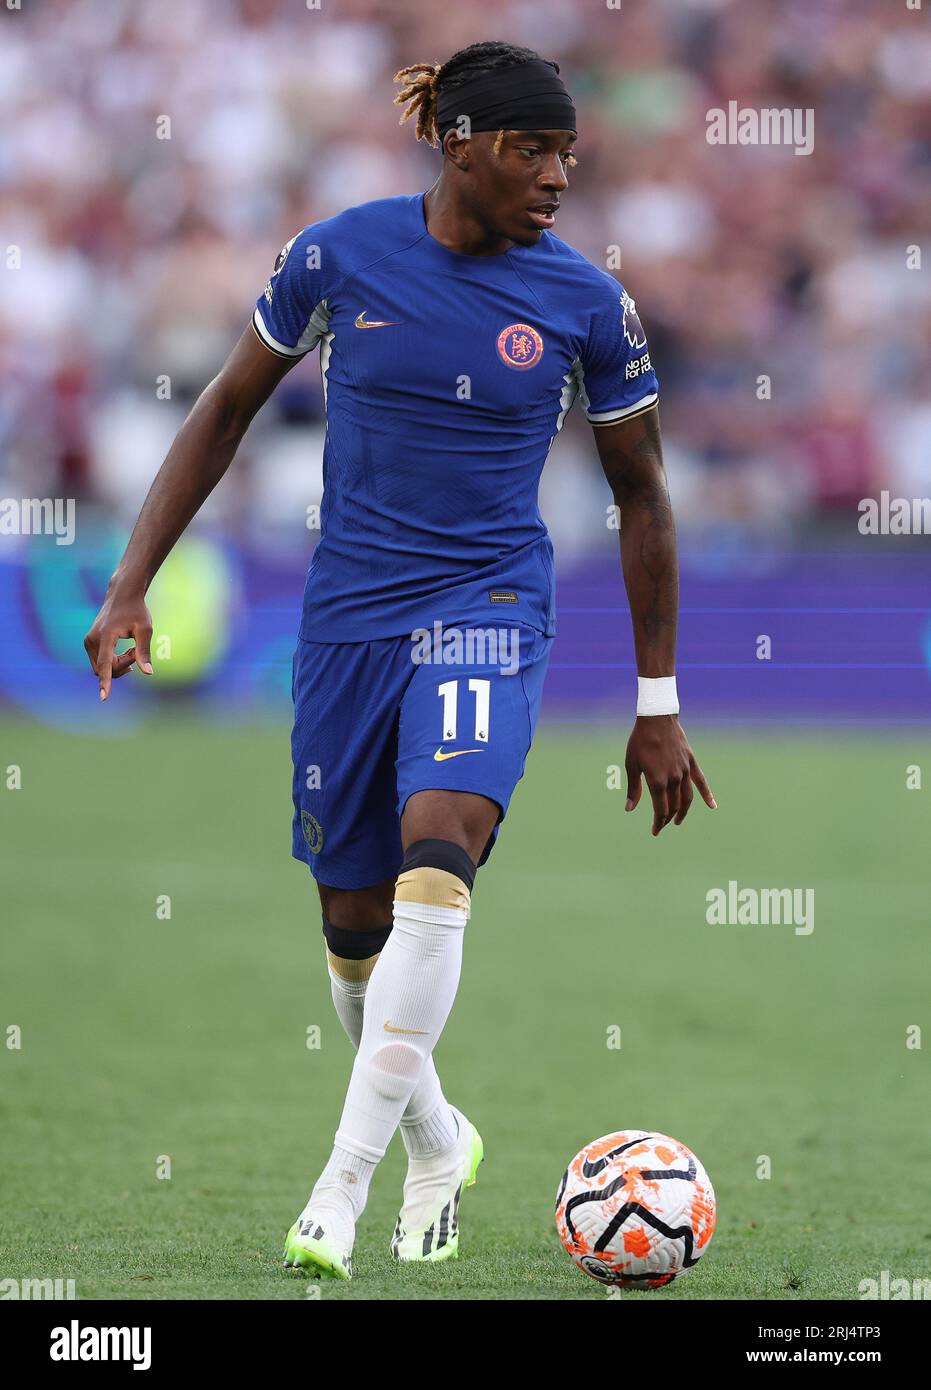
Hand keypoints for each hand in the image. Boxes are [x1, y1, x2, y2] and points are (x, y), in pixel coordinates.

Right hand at [83, 582, 153, 700]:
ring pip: (102, 668)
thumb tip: (148, 673)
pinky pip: (100, 662)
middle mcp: (92, 640)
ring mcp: (88, 641)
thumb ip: (144, 652)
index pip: (106, 664)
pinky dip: (113, 661)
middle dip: (123, 666)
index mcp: (105, 636)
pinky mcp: (89, 643)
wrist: (122, 595)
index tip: (104, 697)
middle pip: (106, 669)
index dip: (105, 682)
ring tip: (131, 648)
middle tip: (136, 652)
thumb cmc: (136, 611)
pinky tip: (125, 649)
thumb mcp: (145, 630)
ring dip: (119, 664)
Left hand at [624, 714, 714, 834]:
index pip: (661, 810)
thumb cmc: (640, 741)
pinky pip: (701, 781)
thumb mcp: (632, 765)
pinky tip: (712, 806)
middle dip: (667, 819)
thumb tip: (629, 809)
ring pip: (687, 798)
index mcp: (657, 781)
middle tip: (661, 825)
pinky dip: (707, 795)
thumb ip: (633, 788)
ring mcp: (685, 771)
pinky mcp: (691, 762)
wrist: (657, 718)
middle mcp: (673, 778)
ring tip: (677, 821)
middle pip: (674, 806)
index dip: (658, 823)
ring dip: (683, 812)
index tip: (655, 830)